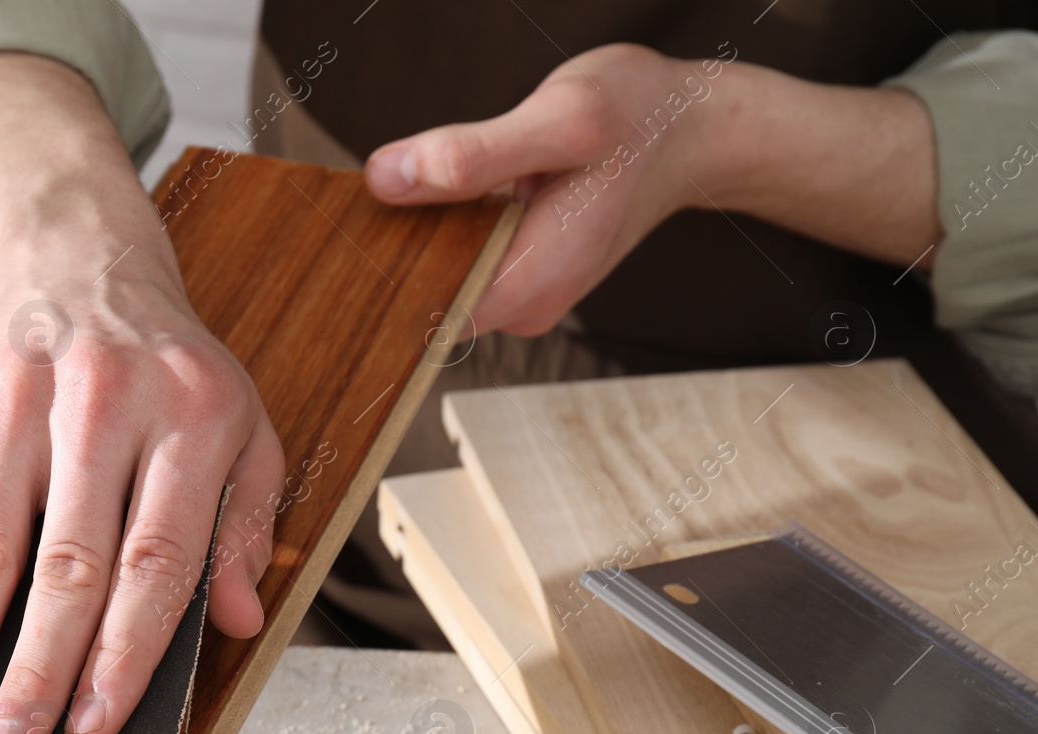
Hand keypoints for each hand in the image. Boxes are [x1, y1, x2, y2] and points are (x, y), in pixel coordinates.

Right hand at [0, 54, 282, 733]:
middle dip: (33, 672)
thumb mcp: (242, 427)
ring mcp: (18, 406)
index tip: (93, 725)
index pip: (156, 557)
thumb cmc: (168, 369)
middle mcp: (102, 410)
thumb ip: (245, 523)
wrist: (75, 258)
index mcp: (188, 420)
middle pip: (66, 565)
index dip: (124, 650)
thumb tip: (238, 622)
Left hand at [363, 43, 937, 334]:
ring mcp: (523, 293)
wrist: (693, 128)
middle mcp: (525, 306)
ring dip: (410, 236)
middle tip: (359, 197)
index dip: (375, 275)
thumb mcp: (558, 120)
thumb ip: (471, 155)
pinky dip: (436, 227)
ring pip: (438, 277)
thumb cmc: (638, 118)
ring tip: (390, 186)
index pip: (420, 312)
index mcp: (530, 285)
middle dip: (387, 252)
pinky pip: (457, 259)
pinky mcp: (520, 270)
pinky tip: (427, 189)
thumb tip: (387, 179)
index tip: (343, 235)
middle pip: (423, 297)